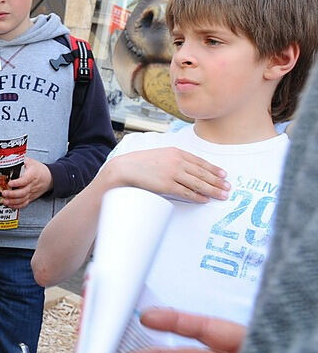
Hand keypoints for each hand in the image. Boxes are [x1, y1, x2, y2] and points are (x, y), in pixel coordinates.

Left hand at [0, 158, 51, 209]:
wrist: (50, 177)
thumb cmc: (39, 169)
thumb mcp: (31, 162)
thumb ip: (20, 160)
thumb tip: (9, 158)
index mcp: (33, 175)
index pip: (25, 180)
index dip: (17, 183)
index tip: (10, 183)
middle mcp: (33, 185)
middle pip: (23, 192)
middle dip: (12, 194)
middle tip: (4, 193)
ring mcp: (32, 192)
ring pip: (23, 199)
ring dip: (13, 201)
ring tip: (5, 200)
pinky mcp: (31, 197)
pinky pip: (25, 203)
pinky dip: (17, 206)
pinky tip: (10, 205)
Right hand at [105, 147, 228, 202]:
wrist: (124, 168)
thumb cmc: (140, 163)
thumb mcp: (160, 155)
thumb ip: (173, 159)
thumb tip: (187, 168)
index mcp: (176, 152)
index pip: (200, 162)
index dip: (214, 169)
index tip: (224, 175)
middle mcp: (177, 161)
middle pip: (203, 173)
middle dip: (217, 181)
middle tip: (228, 188)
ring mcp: (172, 173)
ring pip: (198, 183)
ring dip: (212, 190)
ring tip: (222, 195)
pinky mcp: (167, 185)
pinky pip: (186, 192)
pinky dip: (197, 196)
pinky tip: (205, 199)